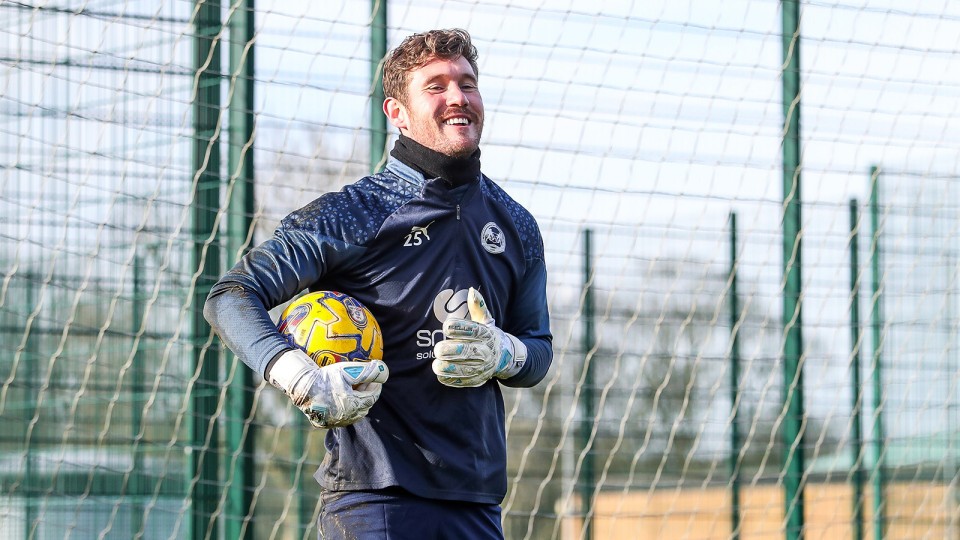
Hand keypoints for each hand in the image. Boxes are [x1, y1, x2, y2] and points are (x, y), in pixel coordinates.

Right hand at [267, 349, 388, 427]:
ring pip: (354, 413)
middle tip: (365, 382)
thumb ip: (368, 372)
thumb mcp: (348, 371)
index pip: (373, 397)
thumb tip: (385, 371)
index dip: (376, 386)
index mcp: (354, 405)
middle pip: (365, 406)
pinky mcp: (325, 423)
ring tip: (354, 389)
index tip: (375, 377)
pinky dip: (346, 408)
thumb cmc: (325, 377)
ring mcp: (336, 422)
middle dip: (367, 394)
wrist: (301, 387)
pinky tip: (341, 397)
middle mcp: (347, 417)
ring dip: (357, 402)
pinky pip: (341, 417)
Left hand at [432, 288, 526, 386]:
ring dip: (449, 368)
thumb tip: (471, 290)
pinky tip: (441, 375)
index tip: (446, 326)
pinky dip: (451, 379)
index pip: (473, 330)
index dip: (459, 328)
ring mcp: (483, 367)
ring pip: (465, 369)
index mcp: (487, 334)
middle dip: (451, 350)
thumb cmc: (488, 335)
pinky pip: (463, 381)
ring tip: (437, 364)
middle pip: (467, 351)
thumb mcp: (486, 320)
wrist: (505, 357)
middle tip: (438, 349)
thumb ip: (477, 307)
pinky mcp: (477, 379)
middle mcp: (486, 351)